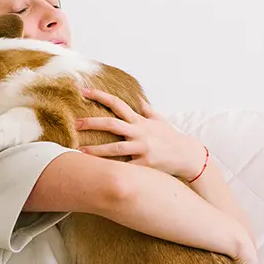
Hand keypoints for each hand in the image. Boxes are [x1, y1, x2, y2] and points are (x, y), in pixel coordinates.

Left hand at [77, 88, 209, 180]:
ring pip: (114, 149)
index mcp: (140, 121)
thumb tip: (138, 96)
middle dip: (92, 123)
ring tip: (79, 151)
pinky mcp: (144, 165)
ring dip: (95, 150)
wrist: (187, 156)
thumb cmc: (171, 138)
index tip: (84, 91)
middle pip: (111, 124)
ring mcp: (142, 149)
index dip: (100, 96)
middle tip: (75, 123)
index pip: (117, 104)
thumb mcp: (160, 120)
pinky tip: (98, 172)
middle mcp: (139, 132)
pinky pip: (125, 167)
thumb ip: (147, 109)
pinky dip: (112, 169)